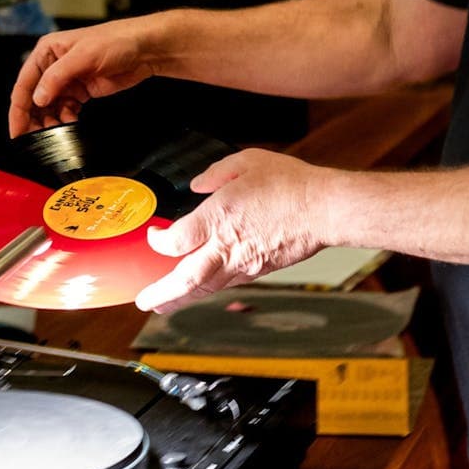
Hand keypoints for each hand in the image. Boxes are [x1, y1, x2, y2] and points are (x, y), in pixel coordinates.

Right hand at [8, 18, 159, 137]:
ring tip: (54, 134)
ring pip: (49, 107)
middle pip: (34, 99)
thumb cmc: (115, 41)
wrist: (143, 50)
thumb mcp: (83, 56)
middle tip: (32, 139)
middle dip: (33, 120)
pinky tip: (69, 126)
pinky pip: (65, 110)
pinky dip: (65, 121)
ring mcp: (67, 81)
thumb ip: (57, 77)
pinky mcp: (81, 92)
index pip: (25, 83)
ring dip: (49, 122)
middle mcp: (53, 67)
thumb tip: (38, 98)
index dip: (19, 109)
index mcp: (47, 52)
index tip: (16, 129)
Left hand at [135, 148, 335, 313]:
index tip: (154, 236)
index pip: (175, 241)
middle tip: (144, 301)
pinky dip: (208, 290)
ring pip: (206, 288)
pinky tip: (200, 289)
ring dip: (181, 299)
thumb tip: (197, 186)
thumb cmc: (291, 184)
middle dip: (162, 292)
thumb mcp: (247, 162)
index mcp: (218, 218)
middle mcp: (227, 246)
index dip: (159, 242)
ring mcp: (244, 263)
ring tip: (163, 305)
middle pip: (186, 278)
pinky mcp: (259, 270)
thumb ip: (215, 174)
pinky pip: (226, 283)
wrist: (325, 209)